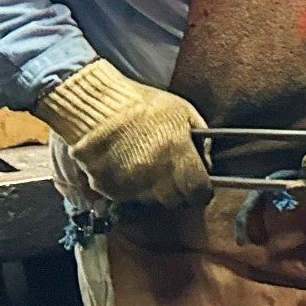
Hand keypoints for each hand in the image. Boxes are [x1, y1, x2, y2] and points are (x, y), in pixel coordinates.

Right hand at [34, 60, 210, 207]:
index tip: (200, 186)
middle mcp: (155, 176)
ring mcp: (129, 184)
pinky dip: (129, 187)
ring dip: (153, 188)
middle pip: (175, 201)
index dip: (202, 190)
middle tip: (173, 172)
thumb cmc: (144, 105)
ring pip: (150, 200)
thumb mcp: (184, 112)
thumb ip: (201, 141)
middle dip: (178, 190)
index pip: (199, 192)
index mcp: (178, 156)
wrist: (98, 104)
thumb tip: (208, 163)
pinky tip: (127, 165)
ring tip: (146, 162)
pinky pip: (126, 197)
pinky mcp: (107, 188)